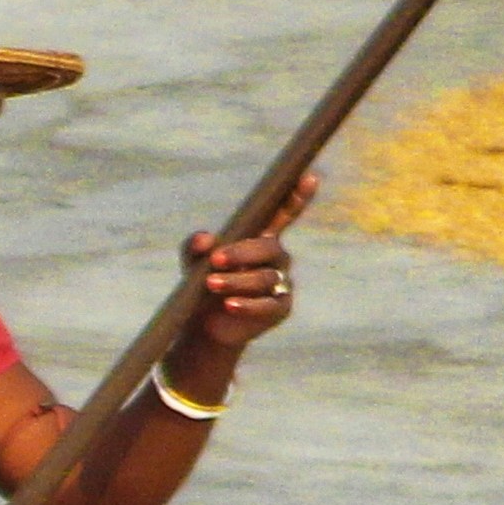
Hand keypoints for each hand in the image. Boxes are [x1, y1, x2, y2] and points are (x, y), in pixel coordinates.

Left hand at [180, 189, 307, 376]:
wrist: (203, 327)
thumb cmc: (202, 286)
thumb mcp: (193, 263)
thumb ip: (194, 247)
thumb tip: (206, 239)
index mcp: (260, 240)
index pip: (282, 215)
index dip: (296, 197)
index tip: (310, 178)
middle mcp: (276, 258)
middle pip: (268, 248)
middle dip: (242, 253)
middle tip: (215, 260)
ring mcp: (281, 283)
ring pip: (264, 277)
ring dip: (236, 281)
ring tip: (211, 284)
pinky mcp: (280, 309)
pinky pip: (268, 305)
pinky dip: (248, 305)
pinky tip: (230, 305)